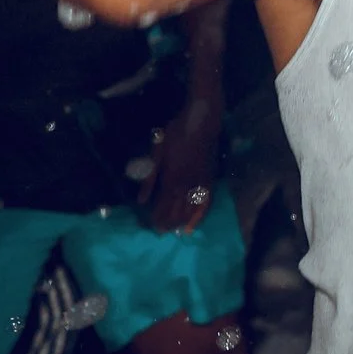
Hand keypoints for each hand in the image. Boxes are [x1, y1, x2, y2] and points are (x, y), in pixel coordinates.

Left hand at [139, 110, 221, 232]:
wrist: (201, 120)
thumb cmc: (176, 133)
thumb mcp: (157, 153)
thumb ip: (150, 178)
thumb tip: (141, 201)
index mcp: (171, 178)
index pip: (163, 206)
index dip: (157, 218)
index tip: (152, 228)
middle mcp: (186, 184)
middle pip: (176, 211)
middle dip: (169, 223)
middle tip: (162, 233)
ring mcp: (200, 182)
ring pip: (191, 209)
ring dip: (183, 221)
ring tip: (176, 232)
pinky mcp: (210, 178)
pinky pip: (206, 201)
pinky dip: (201, 214)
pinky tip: (196, 222)